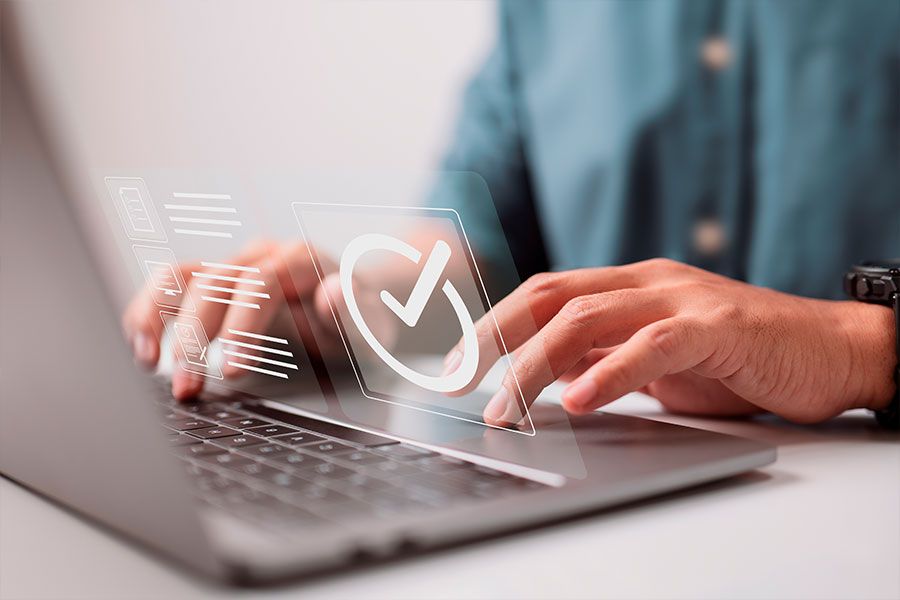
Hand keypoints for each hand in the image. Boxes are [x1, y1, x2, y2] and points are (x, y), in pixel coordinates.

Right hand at [122, 240, 392, 399]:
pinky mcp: (214, 283)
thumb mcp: (373, 323)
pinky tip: (143, 349)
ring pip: (179, 274)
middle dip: (195, 335)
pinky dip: (149, 313)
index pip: (262, 283)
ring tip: (148, 362)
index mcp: (301, 260)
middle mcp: (261, 256)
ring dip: (157, 318)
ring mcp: (233, 266)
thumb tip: (331, 295)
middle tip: (187, 386)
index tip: (232, 369)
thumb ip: (356, 312)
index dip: (242, 325)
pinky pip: (170, 286)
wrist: (354, 305)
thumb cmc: (361, 319)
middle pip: (214, 280)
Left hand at [447, 259, 895, 424]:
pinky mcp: (718, 327)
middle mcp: (646, 282)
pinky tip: (578, 401)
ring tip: (507, 409)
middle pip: (549, 296)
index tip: (453, 365)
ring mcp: (681, 298)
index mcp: (628, 285)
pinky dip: (609, 373)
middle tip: (456, 381)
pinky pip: (652, 346)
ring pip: (587, 319)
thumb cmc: (738, 358)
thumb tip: (546, 376)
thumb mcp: (656, 358)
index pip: (543, 292)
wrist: (829, 350)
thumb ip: (605, 356)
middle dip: (494, 337)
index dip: (492, 324)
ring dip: (536, 366)